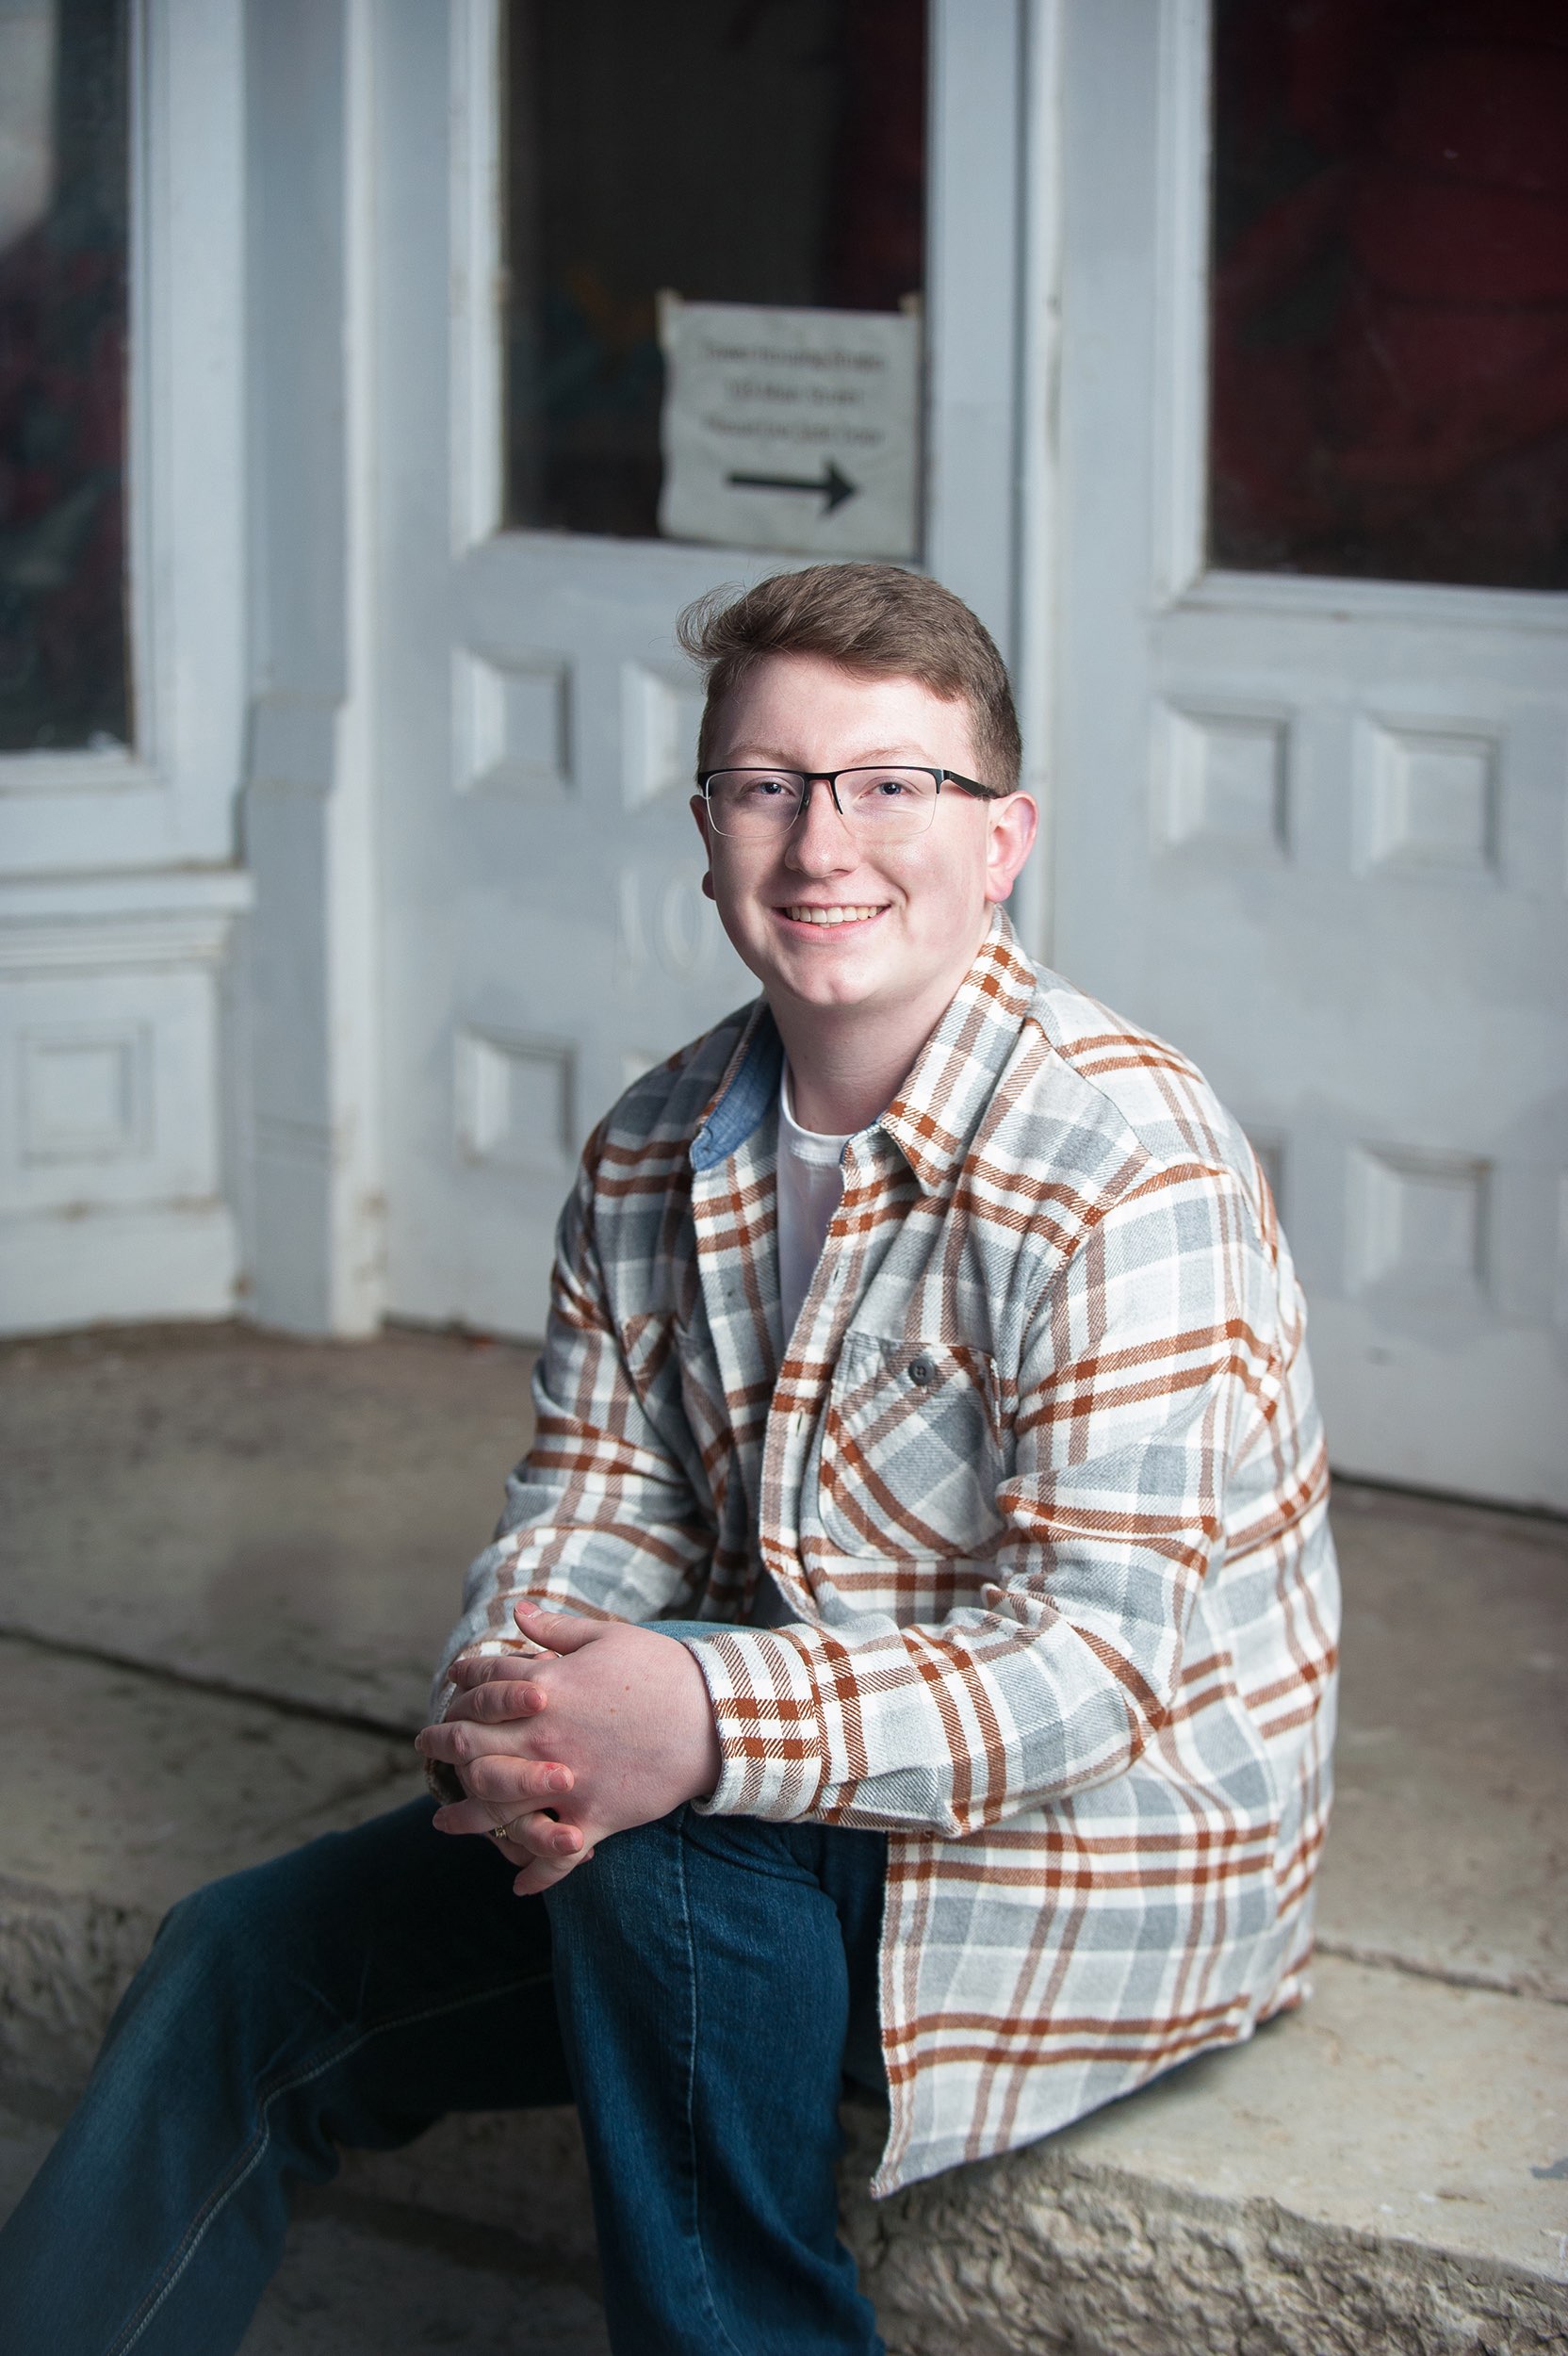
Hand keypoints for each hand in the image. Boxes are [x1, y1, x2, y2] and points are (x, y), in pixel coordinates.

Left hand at [415, 1602, 722, 1895]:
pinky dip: (534, 1872)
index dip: (461, 1686)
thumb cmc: (662, 1670)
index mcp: (545, 1685)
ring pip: (496, 1806)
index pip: (481, 1686)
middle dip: (441, 1745)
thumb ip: (555, 1630)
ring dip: (465, 1816)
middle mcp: (544, 1735)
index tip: (450, 1691)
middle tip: (425, 1748)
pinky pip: (554, 1855)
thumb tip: (516, 1612)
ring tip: (444, 1822)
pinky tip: (517, 1883)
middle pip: (471, 1745)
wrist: (717, 1717)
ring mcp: (566, 1781)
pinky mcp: (594, 1818)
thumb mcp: (607, 1637)